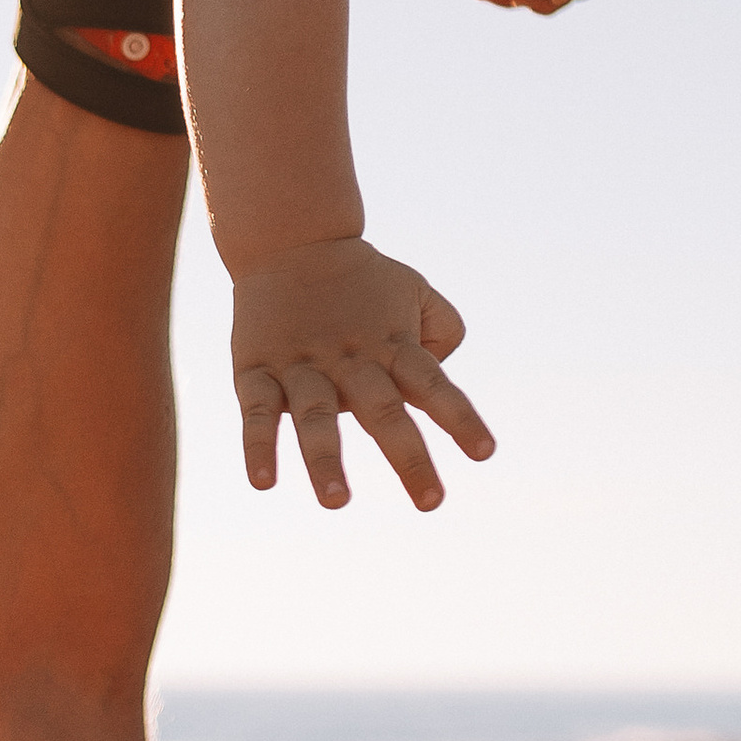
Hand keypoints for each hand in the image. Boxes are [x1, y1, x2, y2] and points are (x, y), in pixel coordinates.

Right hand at [230, 239, 491, 511]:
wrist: (290, 238)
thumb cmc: (362, 279)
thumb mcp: (414, 292)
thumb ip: (441, 331)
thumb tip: (441, 382)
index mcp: (392, 344)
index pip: (434, 384)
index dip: (460, 417)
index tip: (484, 454)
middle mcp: (351, 359)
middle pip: (384, 411)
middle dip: (409, 458)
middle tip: (431, 502)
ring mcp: (302, 366)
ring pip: (316, 417)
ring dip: (325, 460)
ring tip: (336, 501)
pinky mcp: (256, 370)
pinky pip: (257, 412)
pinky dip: (258, 446)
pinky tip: (263, 482)